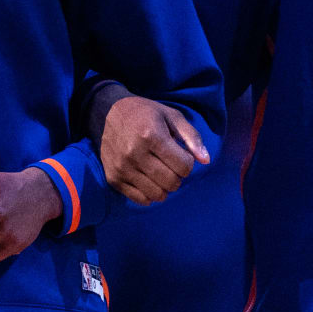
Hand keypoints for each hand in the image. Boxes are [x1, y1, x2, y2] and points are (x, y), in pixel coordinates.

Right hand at [93, 85, 210, 204]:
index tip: (180, 154)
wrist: (106, 112)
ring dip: (164, 187)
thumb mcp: (171, 116)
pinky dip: (149, 194)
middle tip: (171, 165)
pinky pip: (140, 199)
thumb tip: (206, 161)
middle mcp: (134, 153)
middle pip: (172, 183)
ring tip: (160, 172)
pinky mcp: (113, 178)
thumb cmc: (144, 113)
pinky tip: (148, 180)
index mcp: (151, 135)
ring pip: (157, 194)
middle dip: (178, 176)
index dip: (188, 162)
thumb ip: (191, 137)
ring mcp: (122, 168)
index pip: (184, 166)